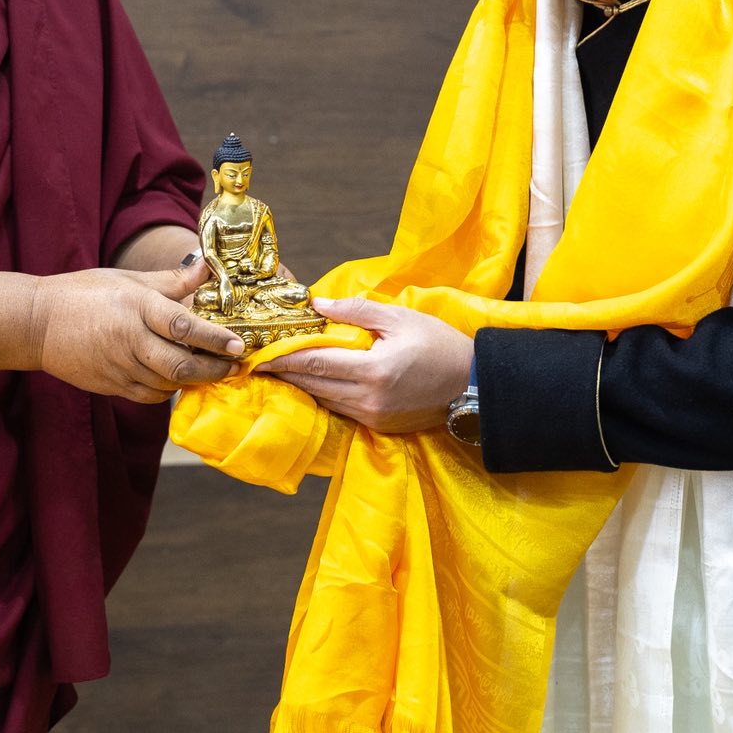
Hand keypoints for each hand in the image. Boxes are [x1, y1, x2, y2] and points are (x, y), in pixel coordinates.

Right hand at [32, 258, 243, 402]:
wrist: (37, 323)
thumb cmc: (85, 293)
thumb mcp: (129, 280)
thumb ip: (172, 280)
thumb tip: (207, 267)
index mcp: (136, 307)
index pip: (183, 325)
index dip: (214, 337)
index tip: (238, 344)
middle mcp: (130, 339)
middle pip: (180, 364)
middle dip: (213, 369)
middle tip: (234, 365)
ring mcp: (120, 367)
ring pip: (168, 383)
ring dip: (194, 380)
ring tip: (213, 371)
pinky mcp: (112, 385)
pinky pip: (150, 395)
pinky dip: (169, 389)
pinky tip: (178, 378)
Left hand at [256, 296, 471, 433]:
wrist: (474, 384)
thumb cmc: (439, 345)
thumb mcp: (401, 318)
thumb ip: (357, 311)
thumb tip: (318, 306)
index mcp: (374, 371)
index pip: (316, 364)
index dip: (284, 358)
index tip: (260, 353)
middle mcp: (369, 399)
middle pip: (314, 386)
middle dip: (286, 372)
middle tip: (258, 362)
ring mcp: (373, 417)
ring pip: (325, 400)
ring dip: (302, 385)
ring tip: (280, 370)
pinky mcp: (379, 426)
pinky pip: (341, 410)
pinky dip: (324, 395)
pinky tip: (312, 383)